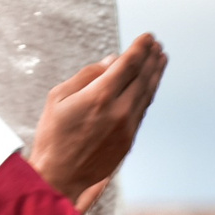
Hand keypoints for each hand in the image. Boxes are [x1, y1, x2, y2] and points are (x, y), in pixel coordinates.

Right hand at [27, 34, 167, 203]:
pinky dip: (148, 93)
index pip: (128, 65)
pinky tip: (149, 85)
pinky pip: (143, 110)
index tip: (147, 37)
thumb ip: (87, 76)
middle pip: (143, 78)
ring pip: (147, 94)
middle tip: (157, 44)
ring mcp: (127, 127)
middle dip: (151, 58)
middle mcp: (119, 111)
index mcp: (99, 96)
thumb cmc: (53, 135)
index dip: (140, 48)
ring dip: (155, 74)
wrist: (60, 177)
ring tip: (161, 59)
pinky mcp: (129, 140)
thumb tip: (111, 62)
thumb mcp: (58, 98)